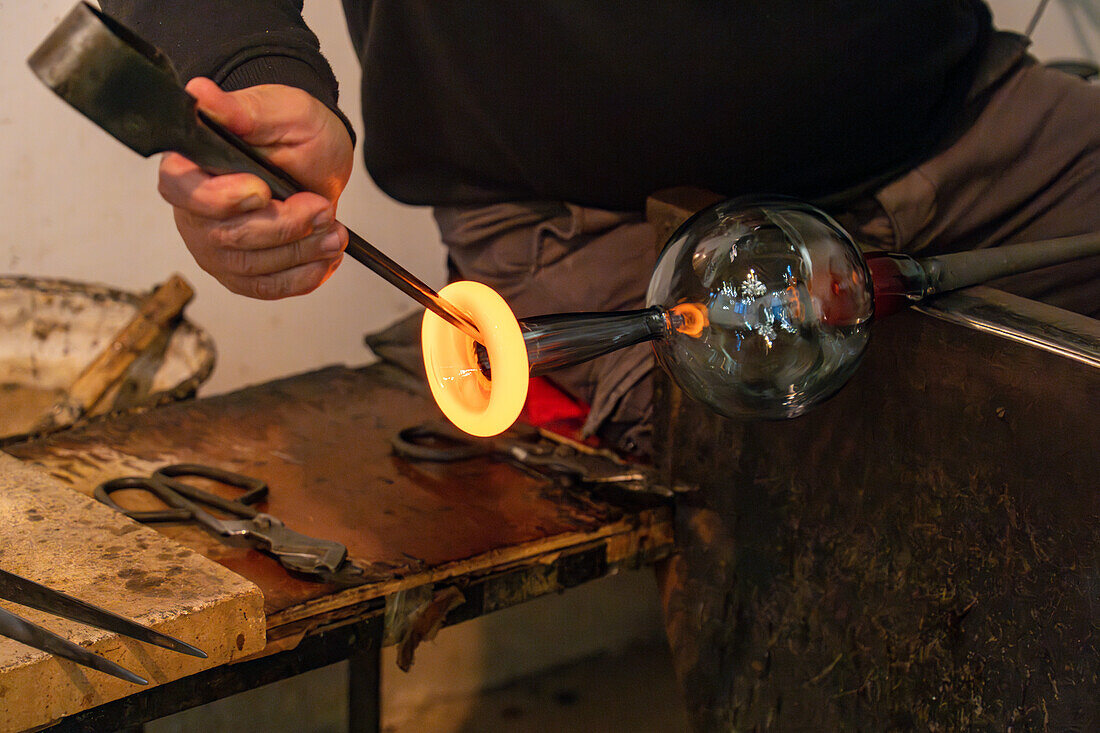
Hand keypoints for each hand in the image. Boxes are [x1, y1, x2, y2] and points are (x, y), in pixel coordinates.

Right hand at [158, 78, 354, 298]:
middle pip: (225, 237)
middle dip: (283, 226)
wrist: (316, 157)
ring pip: (251, 267)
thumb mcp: (277, 109)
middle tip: (322, 209)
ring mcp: (215, 247)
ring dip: (301, 252)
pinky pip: (266, 288)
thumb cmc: (291, 130)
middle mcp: (193, 212)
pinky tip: (325, 257)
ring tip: (335, 232)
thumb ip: (240, 109)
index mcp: (189, 167)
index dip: (222, 199)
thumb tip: (200, 93)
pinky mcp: (242, 272)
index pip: (183, 191)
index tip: (263, 190)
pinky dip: (302, 277)